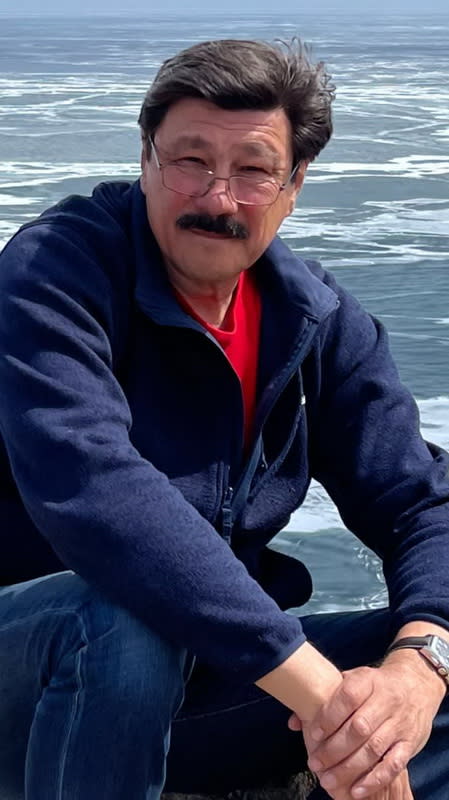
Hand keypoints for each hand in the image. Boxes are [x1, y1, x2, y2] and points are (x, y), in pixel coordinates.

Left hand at [289, 652, 443, 797]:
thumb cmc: (373, 686)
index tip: (312, 733)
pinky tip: (356, 790)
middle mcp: (386, 700)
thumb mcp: (351, 680)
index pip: (348, 696)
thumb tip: (294, 721)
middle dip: (334, 749)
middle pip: (359, 727)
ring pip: (374, 748)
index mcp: (368, 680)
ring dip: (349, 768)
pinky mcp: (410, 743)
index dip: (329, 715)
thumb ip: (324, 699)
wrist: (416, 685)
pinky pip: (394, 764)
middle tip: (315, 764)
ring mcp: (399, 723)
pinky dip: (374, 779)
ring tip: (328, 781)